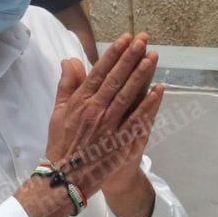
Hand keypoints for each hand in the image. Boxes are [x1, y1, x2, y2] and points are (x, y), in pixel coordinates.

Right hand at [44, 32, 164, 199]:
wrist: (65, 178)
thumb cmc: (62, 144)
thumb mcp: (58, 112)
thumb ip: (67, 85)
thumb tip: (72, 60)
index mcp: (80, 102)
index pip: (99, 72)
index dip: (113, 54)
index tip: (125, 38)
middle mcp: (94, 110)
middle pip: (116, 79)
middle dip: (130, 57)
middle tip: (143, 40)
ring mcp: (108, 126)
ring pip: (127, 95)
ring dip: (141, 75)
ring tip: (152, 57)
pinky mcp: (119, 142)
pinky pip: (137, 120)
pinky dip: (148, 104)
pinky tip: (159, 90)